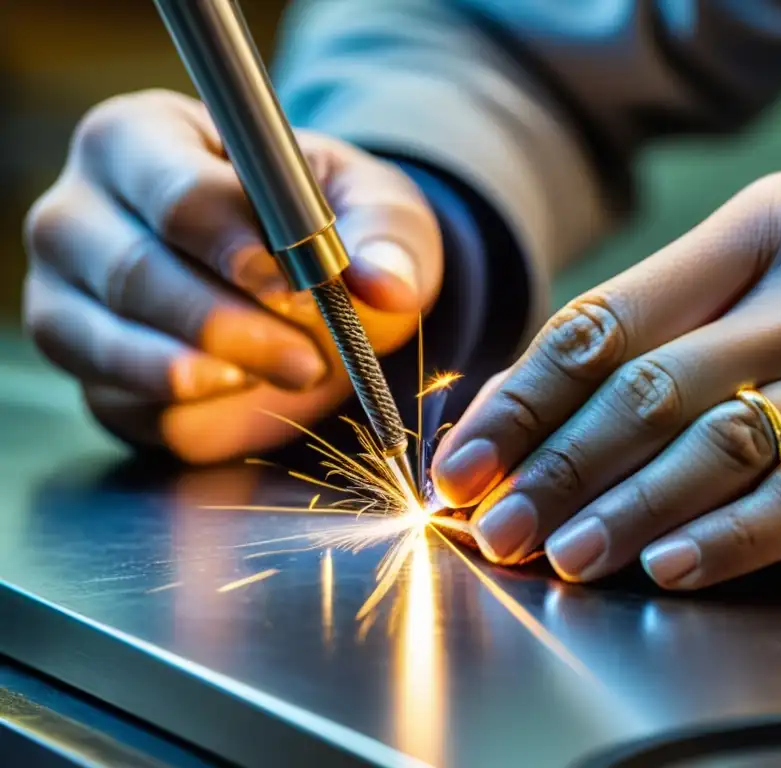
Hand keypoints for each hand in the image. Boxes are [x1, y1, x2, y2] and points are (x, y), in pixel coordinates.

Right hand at [23, 90, 441, 462]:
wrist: (300, 281)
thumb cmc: (323, 222)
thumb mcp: (371, 209)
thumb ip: (384, 238)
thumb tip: (387, 285)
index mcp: (142, 138)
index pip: (175, 193)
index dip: (236, 244)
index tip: (293, 285)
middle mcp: (80, 211)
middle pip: (134, 274)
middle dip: (231, 326)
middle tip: (309, 359)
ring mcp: (63, 292)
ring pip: (110, 346)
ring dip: (209, 374)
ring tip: (287, 373)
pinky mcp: (84, 365)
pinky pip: (122, 404)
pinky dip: (189, 411)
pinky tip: (240, 391)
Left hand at [431, 171, 780, 589]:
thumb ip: (672, 331)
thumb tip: (531, 405)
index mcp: (774, 223)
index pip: (609, 318)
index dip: (522, 398)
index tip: (465, 459)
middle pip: (650, 386)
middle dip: (555, 467)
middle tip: (498, 524)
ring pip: (719, 445)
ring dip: (624, 511)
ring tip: (565, 557)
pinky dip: (728, 538)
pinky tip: (670, 566)